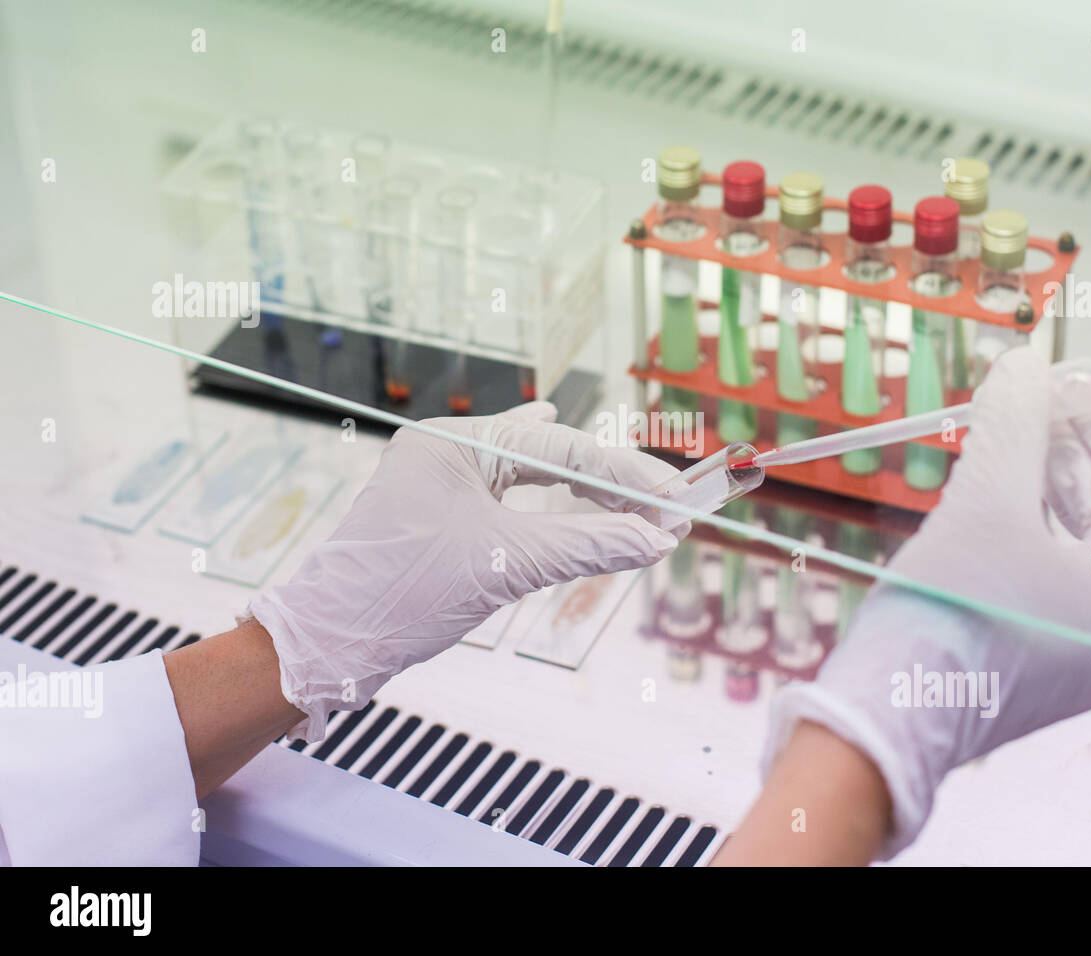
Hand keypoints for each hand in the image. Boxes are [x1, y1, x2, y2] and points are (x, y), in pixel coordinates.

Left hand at [250, 401, 681, 740]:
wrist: (328, 646)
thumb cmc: (401, 595)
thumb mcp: (507, 565)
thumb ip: (587, 545)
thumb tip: (654, 541)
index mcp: (453, 442)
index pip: (560, 446)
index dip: (624, 474)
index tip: (674, 498)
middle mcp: (446, 451)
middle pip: (549, 454)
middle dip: (610, 482)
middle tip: (667, 506)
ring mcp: (442, 483)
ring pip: (532, 474)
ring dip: (585, 491)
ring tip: (636, 493)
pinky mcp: (443, 517)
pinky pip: (511, 498)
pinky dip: (552, 501)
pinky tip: (568, 479)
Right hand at [762, 348, 1090, 857]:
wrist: (886, 717)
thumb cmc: (948, 614)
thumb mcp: (985, 503)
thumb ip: (1014, 425)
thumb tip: (1023, 364)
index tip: (1068, 386)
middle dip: (1073, 453)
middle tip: (1029, 403)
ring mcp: (1079, 654)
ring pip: (1077, 549)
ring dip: (1043, 488)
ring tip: (1000, 439)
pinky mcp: (1033, 666)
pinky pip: (1046, 581)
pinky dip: (1023, 531)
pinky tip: (981, 497)